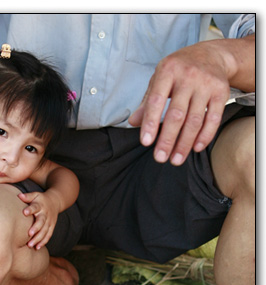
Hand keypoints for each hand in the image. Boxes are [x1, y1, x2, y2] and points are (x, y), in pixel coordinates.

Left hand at [18, 191, 58, 249]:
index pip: (35, 207)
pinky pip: (48, 235)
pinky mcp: (52, 227)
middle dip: (36, 228)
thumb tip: (19, 196)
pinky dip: (43, 242)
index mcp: (40, 205)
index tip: (24, 212)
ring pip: (45, 230)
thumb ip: (27, 196)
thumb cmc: (40, 199)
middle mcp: (45, 214)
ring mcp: (49, 221)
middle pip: (41, 221)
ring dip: (38, 238)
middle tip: (29, 234)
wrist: (55, 201)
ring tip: (30, 245)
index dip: (30, 210)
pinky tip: (37, 247)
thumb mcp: (35, 195)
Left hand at [128, 41, 230, 164]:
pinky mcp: (221, 91)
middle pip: (176, 114)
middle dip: (167, 139)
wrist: (211, 54)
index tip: (146, 142)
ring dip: (184, 143)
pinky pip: (213, 118)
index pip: (156, 101)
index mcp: (168, 71)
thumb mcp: (159, 80)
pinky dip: (205, 136)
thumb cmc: (179, 70)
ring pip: (194, 120)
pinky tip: (195, 148)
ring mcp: (206, 83)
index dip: (150, 123)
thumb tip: (133, 122)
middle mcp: (188, 76)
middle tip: (160, 158)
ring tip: (175, 160)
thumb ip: (147, 102)